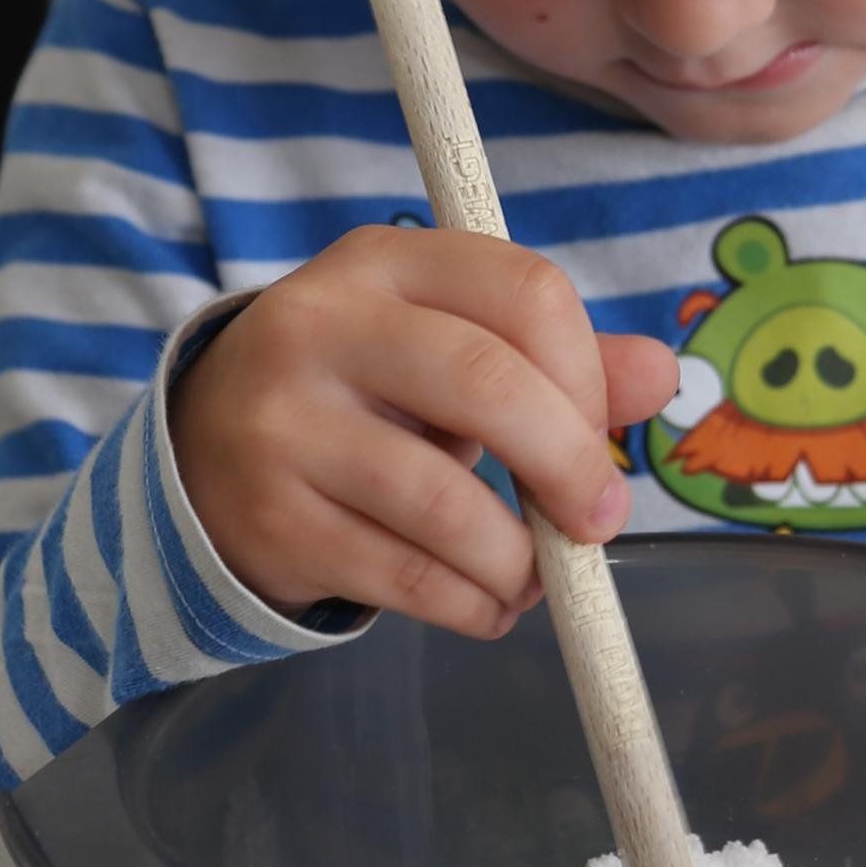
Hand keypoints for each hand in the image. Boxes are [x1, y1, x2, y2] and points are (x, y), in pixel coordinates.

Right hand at [170, 226, 676, 638]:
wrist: (203, 454)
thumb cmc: (361, 393)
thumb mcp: (444, 346)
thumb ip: (554, 358)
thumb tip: (662, 376)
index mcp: (383, 262)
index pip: (524, 291)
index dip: (588, 373)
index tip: (600, 434)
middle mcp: (322, 327)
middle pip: (487, 383)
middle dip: (569, 464)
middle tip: (598, 520)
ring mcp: (285, 425)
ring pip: (444, 501)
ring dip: (518, 560)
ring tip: (533, 577)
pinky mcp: (273, 518)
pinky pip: (405, 575)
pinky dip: (471, 604)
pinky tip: (485, 604)